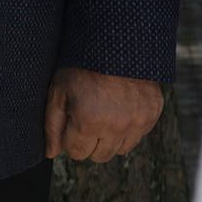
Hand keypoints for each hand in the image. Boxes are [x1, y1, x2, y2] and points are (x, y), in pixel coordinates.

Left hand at [43, 66, 163, 162]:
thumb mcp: (58, 92)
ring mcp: (136, 123)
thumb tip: (51, 153)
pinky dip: (125, 130)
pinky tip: (117, 110)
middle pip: (98, 156)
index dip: (69, 138)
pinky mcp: (151, 117)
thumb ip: (52, 126)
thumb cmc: (80, 68)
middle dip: (88, 142)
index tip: (70, 122)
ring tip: (101, 113)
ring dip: (107, 139)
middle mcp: (115, 127)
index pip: (76, 153)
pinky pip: (136, 138)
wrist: (114, 44)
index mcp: (88, 121)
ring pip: (118, 151)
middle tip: (85, 118)